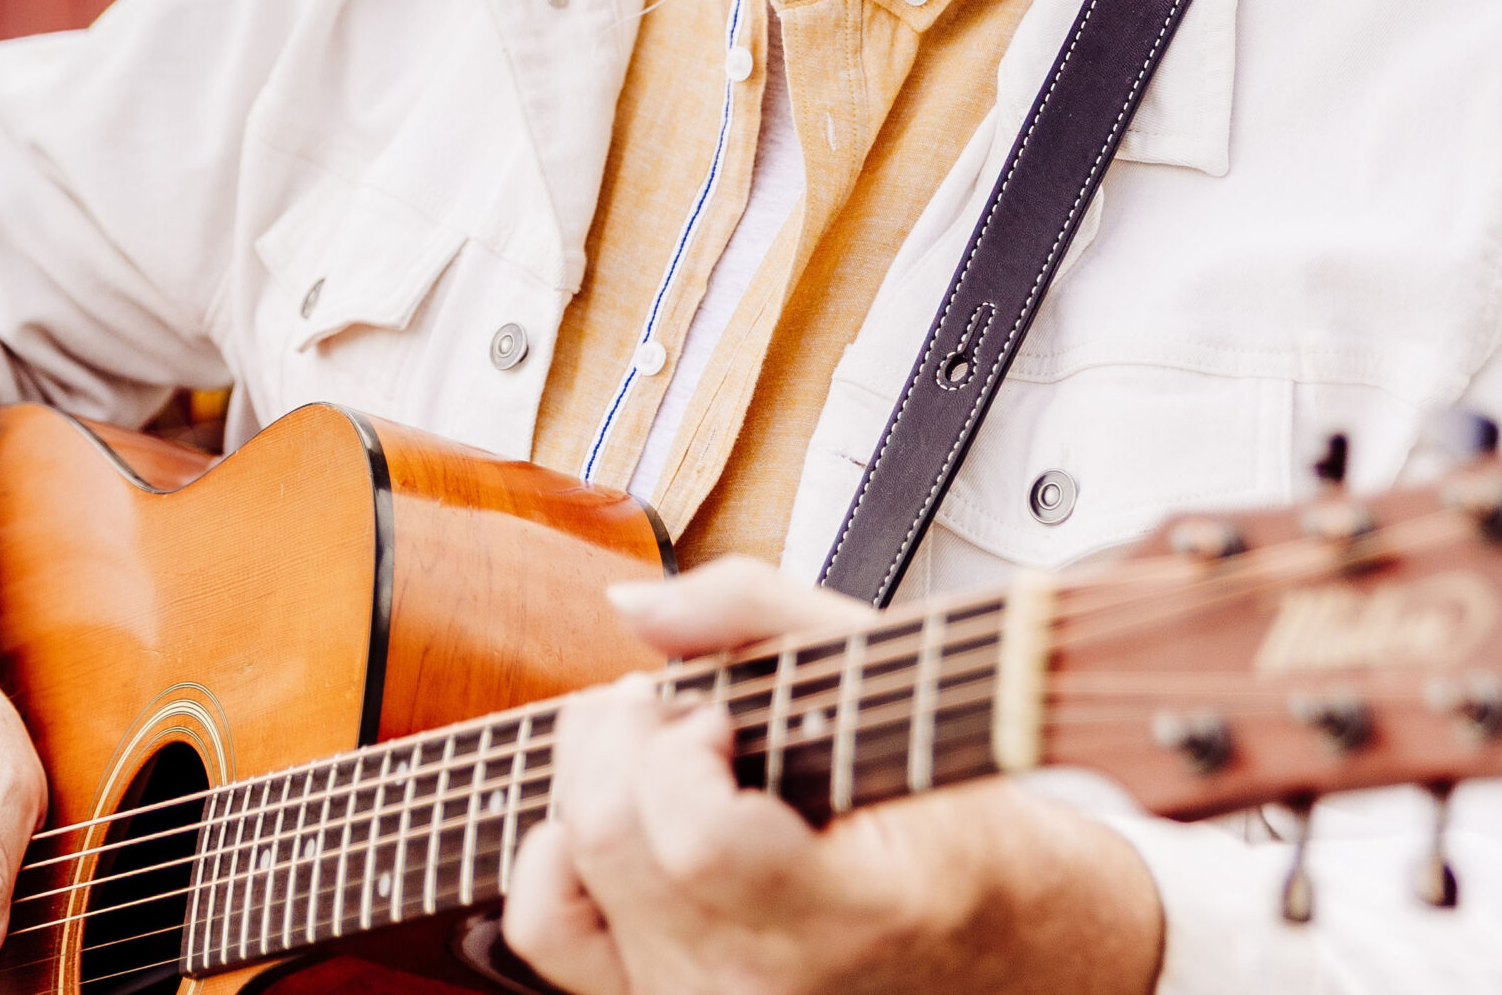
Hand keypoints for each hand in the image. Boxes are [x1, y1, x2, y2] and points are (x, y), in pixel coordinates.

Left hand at [502, 557, 1162, 994]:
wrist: (1005, 953)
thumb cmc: (958, 822)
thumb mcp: (888, 677)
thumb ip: (752, 609)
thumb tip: (627, 601)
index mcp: (839, 916)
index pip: (692, 835)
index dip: (686, 741)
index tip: (725, 714)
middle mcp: (752, 989)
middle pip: (603, 837)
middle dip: (620, 728)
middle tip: (685, 707)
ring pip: (558, 880)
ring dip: (592, 783)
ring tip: (662, 757)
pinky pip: (552, 929)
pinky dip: (564, 853)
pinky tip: (630, 814)